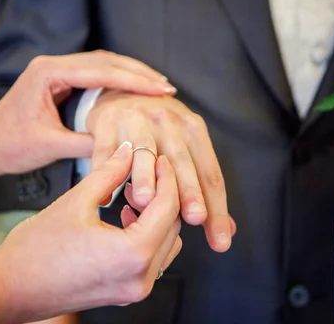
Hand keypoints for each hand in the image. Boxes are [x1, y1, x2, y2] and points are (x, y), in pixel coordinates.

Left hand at [0, 51, 175, 174]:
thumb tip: (126, 146)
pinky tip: (133, 90)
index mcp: (48, 73)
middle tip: (167, 87)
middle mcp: (52, 64)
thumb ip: (88, 143)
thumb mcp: (51, 146)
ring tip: (157, 86)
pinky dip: (116, 81)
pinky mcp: (57, 79)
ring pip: (101, 64)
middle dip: (138, 73)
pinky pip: (93, 74)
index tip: (162, 89)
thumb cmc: (10, 147)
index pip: (101, 72)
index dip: (135, 81)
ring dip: (129, 74)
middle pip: (105, 61)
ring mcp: (54, 69)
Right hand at [0, 142, 181, 322]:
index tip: (158, 158)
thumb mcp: (75, 201)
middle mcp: (140, 277)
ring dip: (156, 217)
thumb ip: (109, 173)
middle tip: (144, 172)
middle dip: (162, 195)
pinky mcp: (124, 293)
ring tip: (131, 195)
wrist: (9, 288)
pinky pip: (151, 260)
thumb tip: (128, 150)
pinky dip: (147, 236)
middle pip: (172, 226)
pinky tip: (125, 217)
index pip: (167, 206)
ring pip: (165, 244)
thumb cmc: (35, 250)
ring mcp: (133, 290)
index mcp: (133, 253)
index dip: (166, 177)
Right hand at [87, 91, 235, 252]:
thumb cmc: (158, 130)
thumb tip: (228, 232)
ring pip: (144, 153)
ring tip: (146, 203)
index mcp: (192, 129)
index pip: (209, 173)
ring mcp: (136, 120)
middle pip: (181, 162)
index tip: (220, 240)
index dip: (217, 208)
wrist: (121, 93)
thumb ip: (203, 189)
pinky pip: (106, 151)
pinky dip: (105, 174)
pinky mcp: (107, 122)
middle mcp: (167, 121)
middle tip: (195, 219)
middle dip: (189, 191)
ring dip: (145, 178)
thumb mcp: (185, 147)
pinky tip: (105, 200)